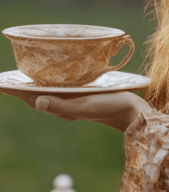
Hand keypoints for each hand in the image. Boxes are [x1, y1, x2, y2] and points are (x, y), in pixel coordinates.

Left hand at [0, 86, 150, 131]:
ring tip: (17, 80)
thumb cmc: (110, 106)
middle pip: (34, 95)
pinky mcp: (81, 96)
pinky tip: (48, 79)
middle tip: (2, 81)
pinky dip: (48, 84)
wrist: (132, 112)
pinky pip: (59, 90)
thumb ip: (62, 105)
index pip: (30, 97)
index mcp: (60, 106)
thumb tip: (36, 101)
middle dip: (18, 88)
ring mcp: (72, 101)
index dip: (13, 90)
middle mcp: (63, 105)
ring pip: (45, 93)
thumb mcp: (85, 105)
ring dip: (31, 86)